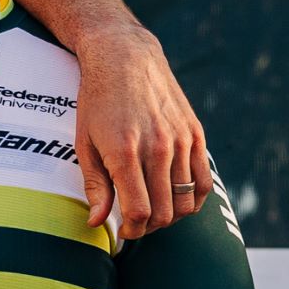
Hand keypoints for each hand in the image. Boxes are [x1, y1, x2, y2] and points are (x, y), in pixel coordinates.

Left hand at [74, 25, 209, 239]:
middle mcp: (157, 149)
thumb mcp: (84, 143)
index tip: (123, 230)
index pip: (139, 212)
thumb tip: (97, 222)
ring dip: (170, 216)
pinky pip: (203, 181)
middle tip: (136, 223)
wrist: (124, 57)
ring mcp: (180, 141)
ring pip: (186, 202)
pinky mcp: (195, 134)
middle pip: (163, 212)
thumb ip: (95, 185)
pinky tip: (176, 199)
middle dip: (148, 227)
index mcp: (125, 153)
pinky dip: (193, 199)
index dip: (131, 231)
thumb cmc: (97, 101)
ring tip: (153, 211)